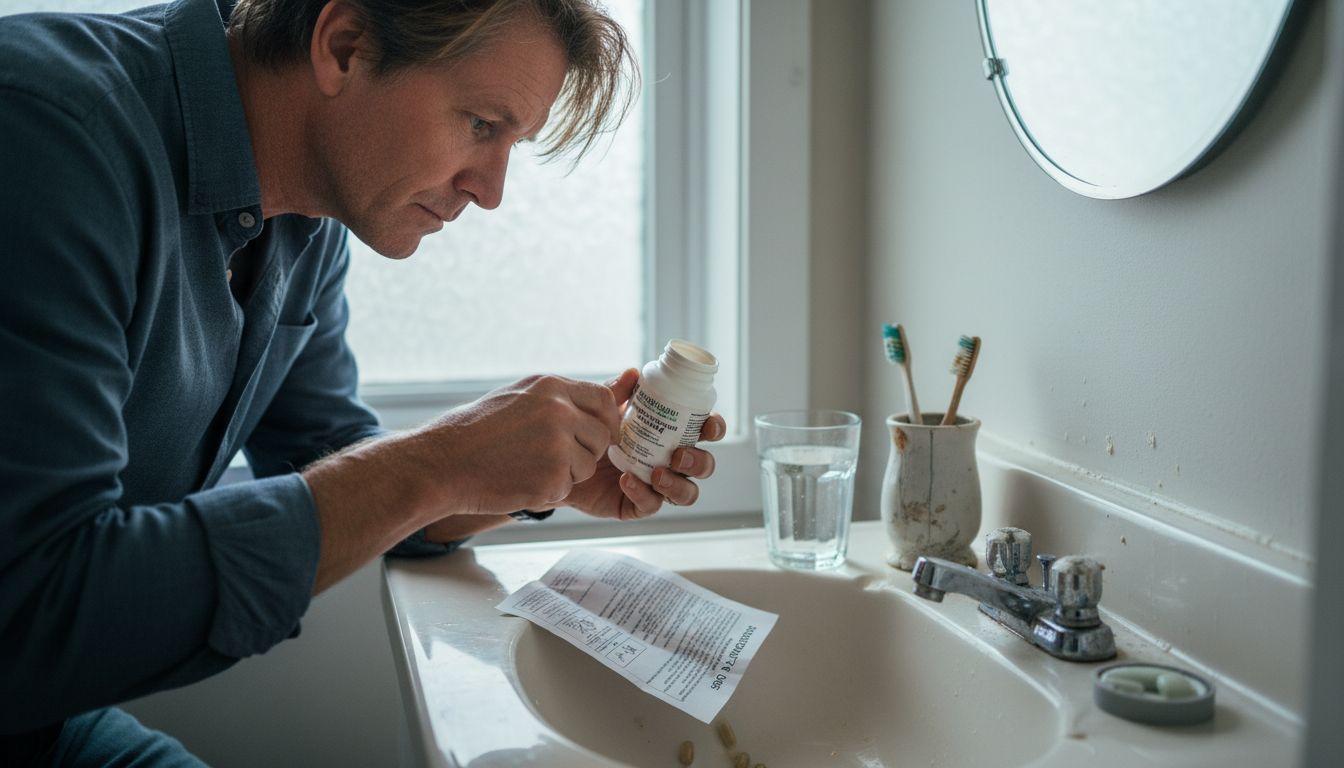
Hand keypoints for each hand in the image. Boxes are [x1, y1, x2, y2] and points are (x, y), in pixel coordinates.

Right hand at [411, 373, 621, 514]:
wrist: (442, 463)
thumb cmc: (476, 431)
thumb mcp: (519, 398)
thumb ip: (560, 399)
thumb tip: (605, 397)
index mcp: (551, 387)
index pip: (604, 400)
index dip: (605, 420)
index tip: (594, 433)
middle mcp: (558, 412)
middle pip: (602, 435)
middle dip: (587, 450)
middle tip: (555, 456)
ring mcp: (556, 445)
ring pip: (587, 465)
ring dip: (567, 473)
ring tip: (528, 466)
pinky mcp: (551, 477)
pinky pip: (567, 487)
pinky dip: (547, 490)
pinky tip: (519, 480)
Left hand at [561, 368, 727, 520]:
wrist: (564, 456)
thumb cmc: (593, 428)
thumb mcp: (605, 408)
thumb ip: (619, 392)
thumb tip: (633, 373)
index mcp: (672, 433)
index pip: (705, 431)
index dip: (715, 428)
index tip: (709, 426)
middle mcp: (671, 462)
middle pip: (704, 466)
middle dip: (698, 462)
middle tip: (678, 455)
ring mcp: (657, 485)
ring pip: (687, 494)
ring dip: (678, 485)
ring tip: (656, 473)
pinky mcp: (637, 505)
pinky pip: (651, 505)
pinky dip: (642, 493)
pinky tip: (626, 480)